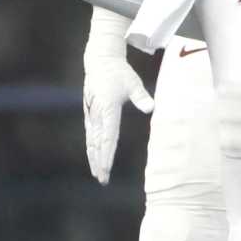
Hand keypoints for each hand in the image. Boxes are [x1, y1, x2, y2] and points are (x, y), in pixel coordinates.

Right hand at [82, 8, 152, 183]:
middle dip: (99, 163)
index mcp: (107, 109)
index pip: (107, 137)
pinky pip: (90, 135)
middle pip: (97, 144)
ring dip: (94, 159)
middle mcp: (96, 114)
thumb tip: (151, 108)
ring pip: (91, 141)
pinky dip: (91, 149)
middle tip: (102, 179)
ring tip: (98, 175)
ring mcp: (91, 114)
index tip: (107, 169)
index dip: (107, 155)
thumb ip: (141, 96)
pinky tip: (93, 158)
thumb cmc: (118, 72)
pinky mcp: (89, 114)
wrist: (100, 60)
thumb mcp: (132, 82)